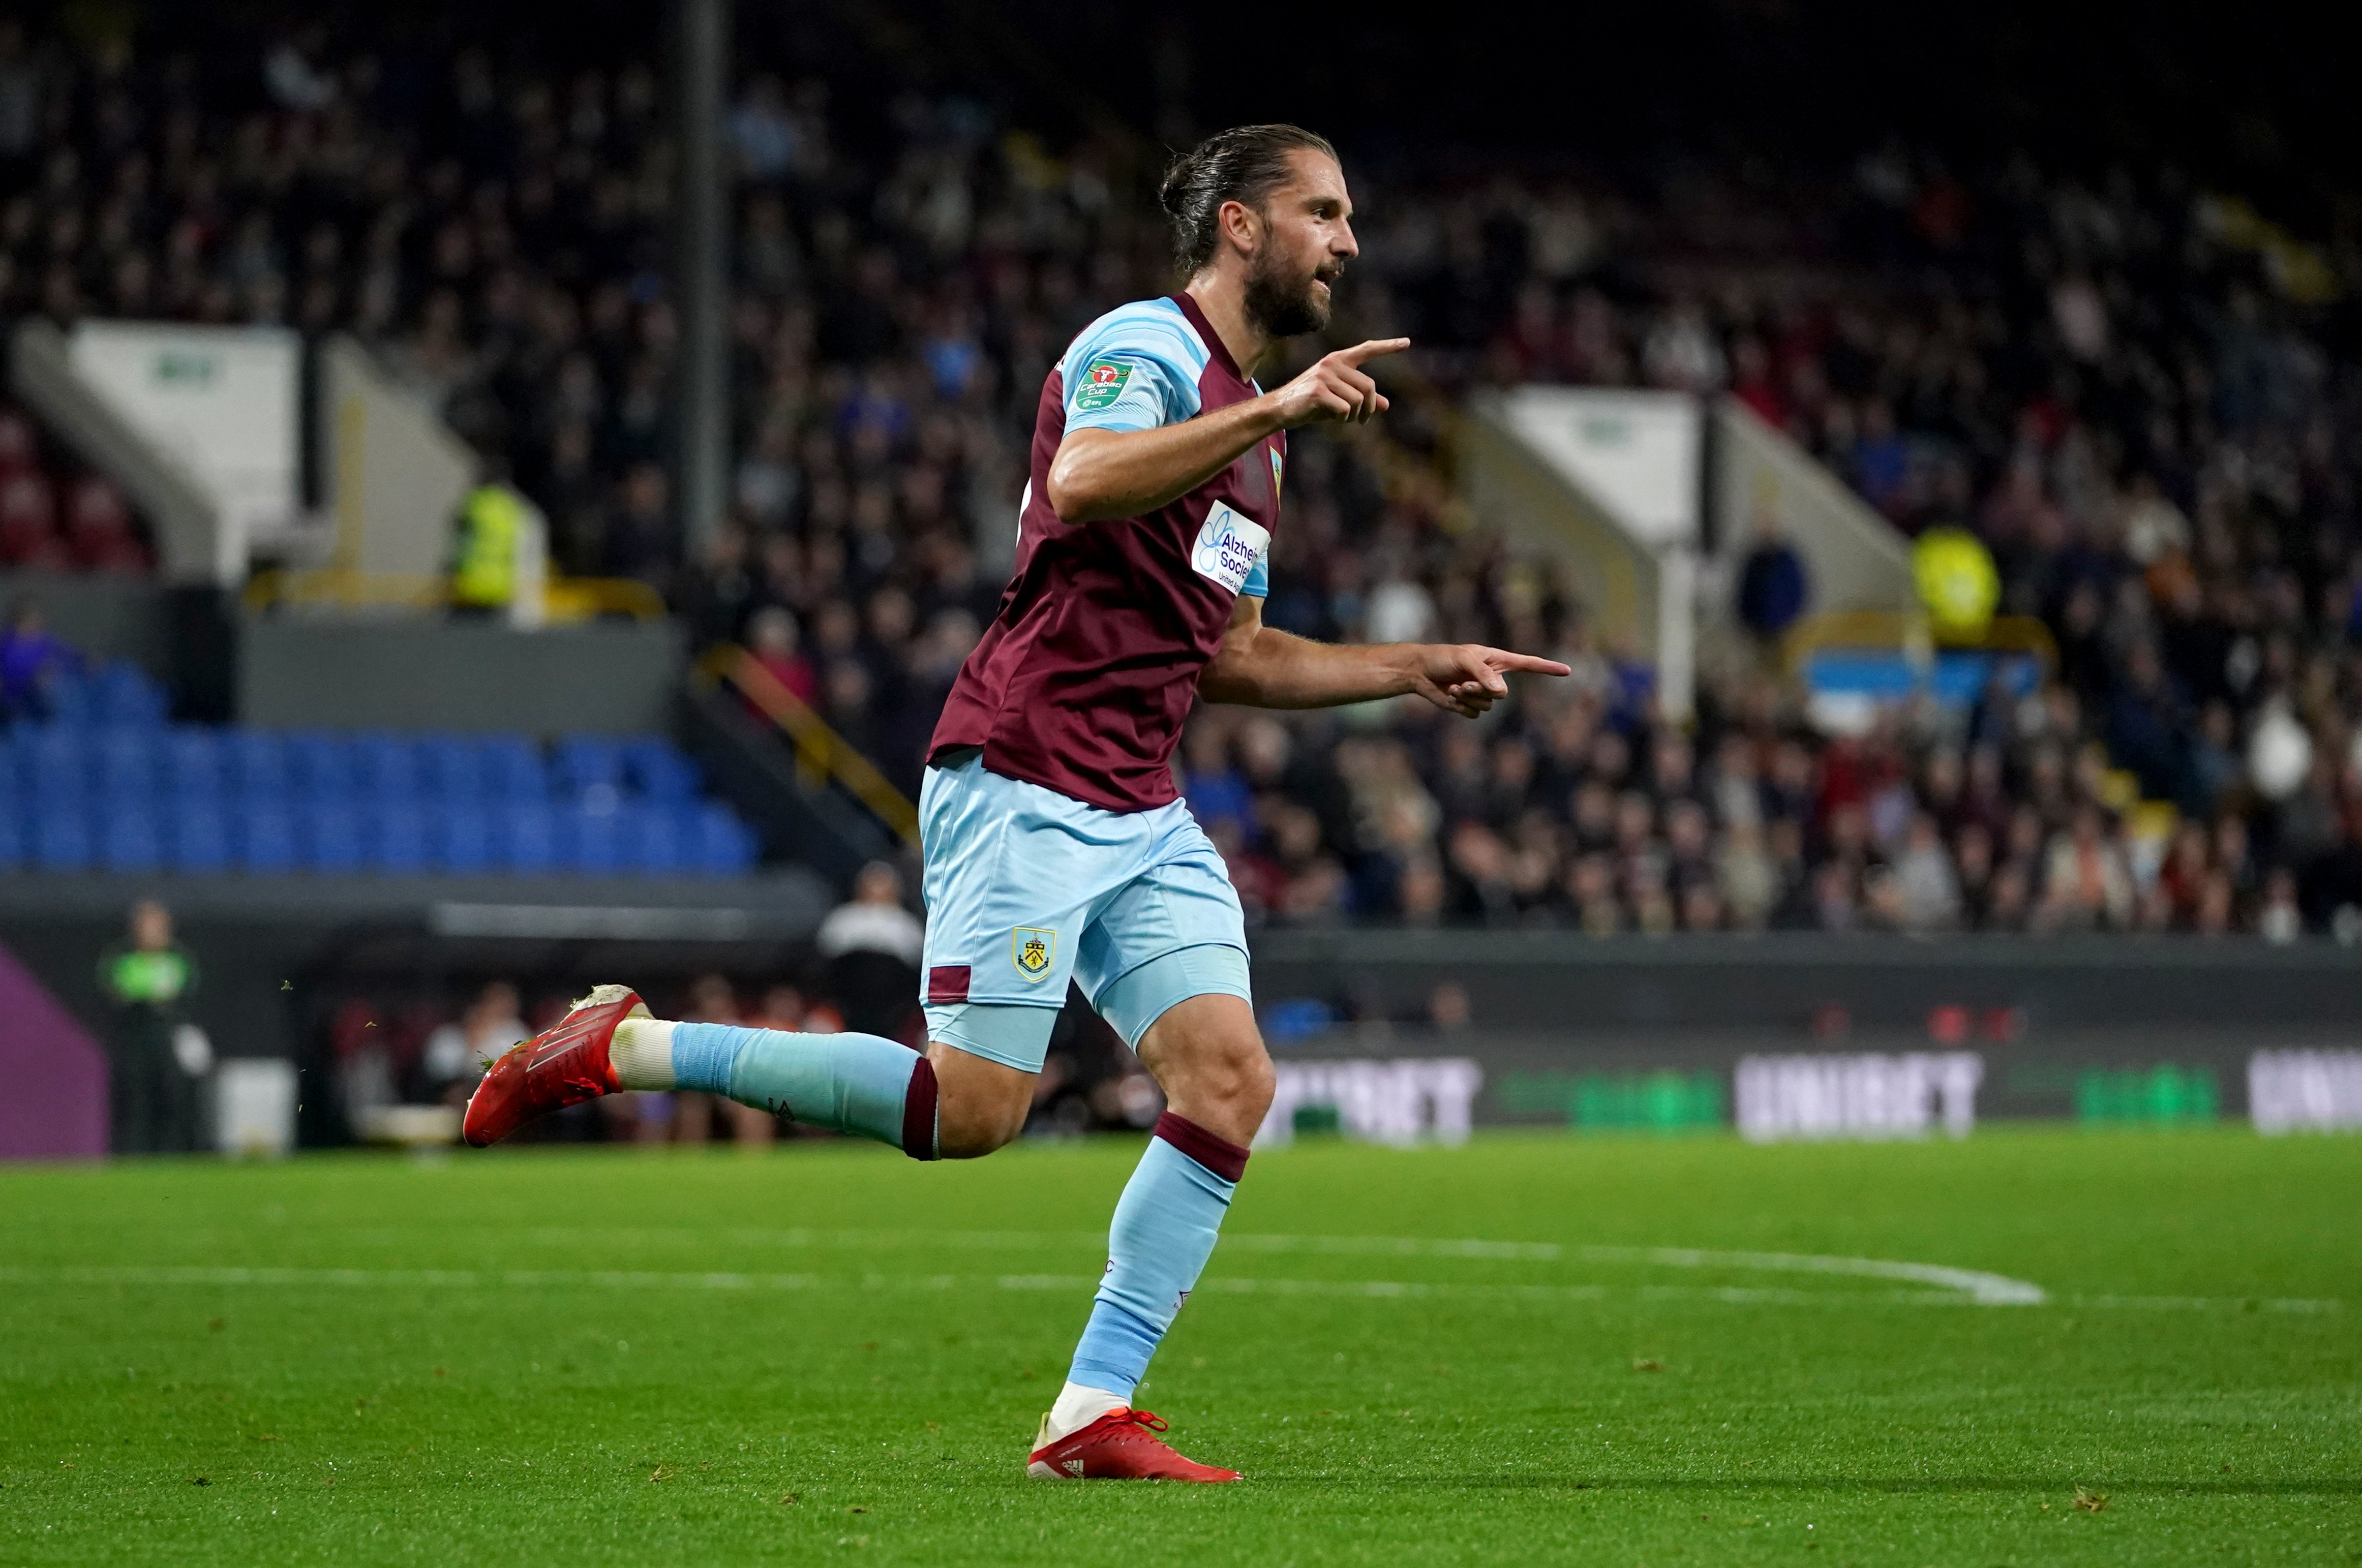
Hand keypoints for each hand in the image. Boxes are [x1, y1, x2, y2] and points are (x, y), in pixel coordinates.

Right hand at [1267, 338, 1410, 427]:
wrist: (1280, 409)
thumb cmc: (1311, 403)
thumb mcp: (1339, 399)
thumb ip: (1362, 399)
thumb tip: (1386, 405)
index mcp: (1338, 360)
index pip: (1366, 349)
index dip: (1387, 346)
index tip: (1407, 343)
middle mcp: (1332, 363)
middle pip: (1368, 386)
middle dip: (1369, 408)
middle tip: (1362, 421)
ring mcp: (1324, 375)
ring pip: (1358, 400)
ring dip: (1354, 416)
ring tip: (1343, 419)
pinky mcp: (1317, 391)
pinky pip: (1344, 409)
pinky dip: (1342, 419)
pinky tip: (1332, 419)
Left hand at [1404, 643, 1572, 717]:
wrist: (1420, 672)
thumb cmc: (1442, 658)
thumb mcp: (1464, 659)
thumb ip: (1484, 674)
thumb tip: (1502, 693)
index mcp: (1497, 661)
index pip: (1528, 665)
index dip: (1548, 668)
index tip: (1567, 671)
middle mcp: (1493, 678)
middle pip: (1502, 694)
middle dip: (1481, 690)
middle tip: (1462, 681)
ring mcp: (1482, 693)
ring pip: (1488, 706)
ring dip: (1469, 698)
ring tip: (1454, 687)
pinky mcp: (1470, 706)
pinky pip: (1474, 714)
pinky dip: (1461, 707)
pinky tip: (1450, 696)